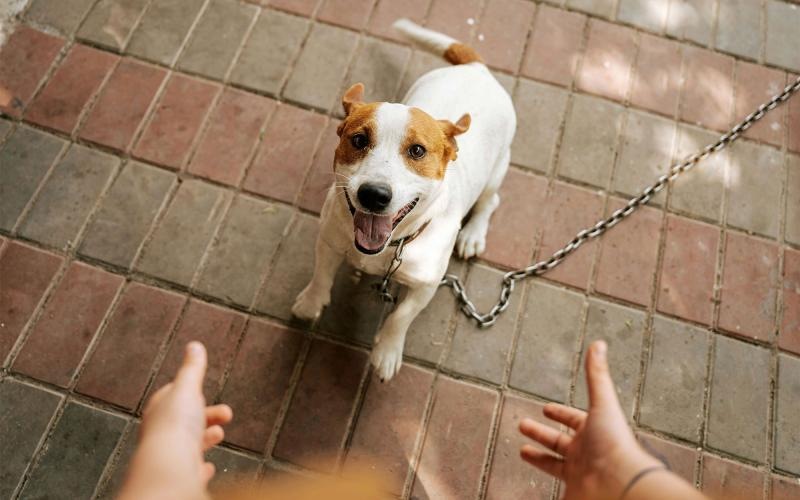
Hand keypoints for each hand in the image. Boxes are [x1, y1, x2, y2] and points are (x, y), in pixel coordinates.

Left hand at [119, 342, 232, 499]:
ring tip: (219, 433)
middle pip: (185, 420)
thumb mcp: (187, 388)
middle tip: (225, 413)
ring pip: (189, 444)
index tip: (198, 390)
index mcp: (159, 410)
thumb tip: (194, 346)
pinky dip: (201, 467)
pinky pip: (191, 470)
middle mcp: (161, 433)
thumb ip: (192, 368)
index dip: (187, 392)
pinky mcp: (181, 474)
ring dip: (206, 438)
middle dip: (205, 415)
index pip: (171, 396)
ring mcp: (171, 455)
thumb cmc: (175, 426)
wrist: (170, 465)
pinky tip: (208, 467)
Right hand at [519, 341, 661, 499]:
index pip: (573, 419)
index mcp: (593, 431)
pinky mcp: (572, 491)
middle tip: (523, 424)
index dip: (559, 413)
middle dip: (540, 433)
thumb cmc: (614, 444)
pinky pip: (552, 484)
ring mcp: (579, 474)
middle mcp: (586, 452)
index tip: (546, 408)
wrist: (618, 482)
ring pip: (553, 464)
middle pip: (559, 441)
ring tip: (521, 450)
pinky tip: (530, 480)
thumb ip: (596, 375)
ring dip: (538, 457)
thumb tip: (599, 344)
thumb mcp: (602, 403)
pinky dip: (540, 481)